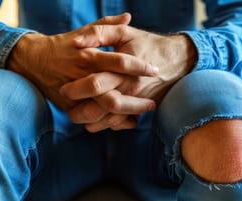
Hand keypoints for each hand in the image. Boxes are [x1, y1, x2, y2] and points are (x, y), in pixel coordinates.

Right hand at [6, 13, 158, 110]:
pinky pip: (95, 121)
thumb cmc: (64, 45)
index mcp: (89, 56)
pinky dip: (114, 123)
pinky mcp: (71, 108)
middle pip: (114, 94)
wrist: (34, 61)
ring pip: (105, 111)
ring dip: (127, 114)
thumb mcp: (84, 31)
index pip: (119, 62)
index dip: (139, 66)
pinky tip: (129, 121)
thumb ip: (107, 25)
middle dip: (136, 101)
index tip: (154, 69)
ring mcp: (77, 96)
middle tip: (152, 102)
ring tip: (143, 112)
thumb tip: (128, 17)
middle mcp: (83, 77)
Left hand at [61, 25, 196, 131]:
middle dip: (79, 112)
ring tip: (76, 116)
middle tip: (68, 110)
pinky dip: (106, 125)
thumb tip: (77, 42)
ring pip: (109, 121)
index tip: (63, 89)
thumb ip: (100, 32)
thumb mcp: (124, 33)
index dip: (76, 89)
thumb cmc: (147, 44)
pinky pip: (121, 124)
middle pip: (100, 108)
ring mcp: (136, 102)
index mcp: (123, 70)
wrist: (178, 60)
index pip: (95, 84)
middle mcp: (130, 89)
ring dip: (90, 122)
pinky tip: (94, 120)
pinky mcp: (141, 109)